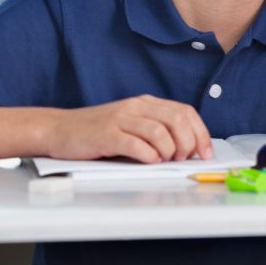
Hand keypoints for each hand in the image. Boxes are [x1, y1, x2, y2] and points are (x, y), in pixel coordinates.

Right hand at [45, 94, 212, 163]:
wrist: (60, 129)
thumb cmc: (97, 133)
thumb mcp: (131, 125)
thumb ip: (155, 131)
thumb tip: (187, 150)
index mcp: (146, 103)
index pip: (184, 111)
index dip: (200, 133)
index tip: (205, 152)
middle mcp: (135, 107)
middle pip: (176, 119)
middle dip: (188, 142)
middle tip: (183, 159)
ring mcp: (120, 119)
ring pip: (159, 131)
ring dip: (169, 150)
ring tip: (165, 160)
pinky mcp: (106, 134)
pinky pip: (135, 144)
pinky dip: (148, 155)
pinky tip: (149, 161)